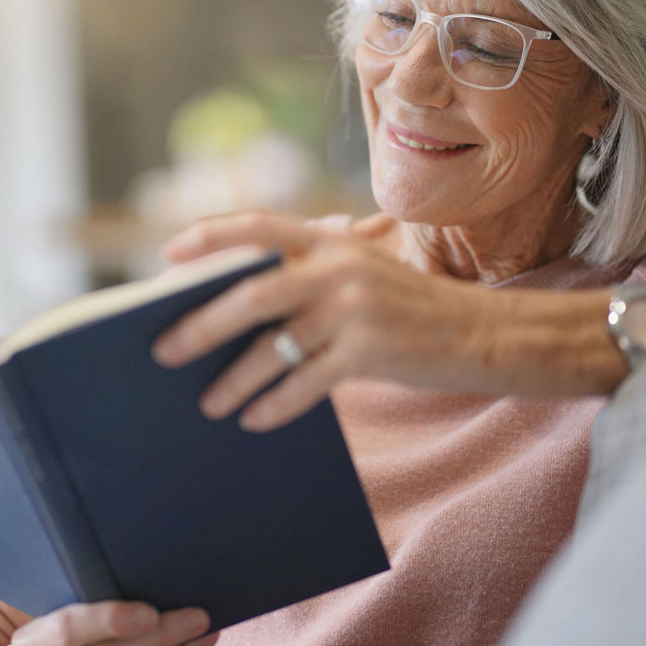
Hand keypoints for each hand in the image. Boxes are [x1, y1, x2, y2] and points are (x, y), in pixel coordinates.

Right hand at [5, 601, 218, 645]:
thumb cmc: (41, 638)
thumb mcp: (41, 612)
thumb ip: (75, 594)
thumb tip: (134, 557)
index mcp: (33, 642)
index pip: (68, 629)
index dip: (109, 621)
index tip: (149, 612)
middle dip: (159, 640)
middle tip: (199, 618)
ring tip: (206, 640)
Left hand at [151, 210, 502, 430]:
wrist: (481, 332)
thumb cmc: (405, 308)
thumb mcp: (358, 273)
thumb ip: (307, 278)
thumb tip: (229, 314)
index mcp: (329, 240)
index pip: (258, 225)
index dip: (209, 236)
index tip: (166, 255)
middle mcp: (338, 266)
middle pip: (252, 294)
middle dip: (201, 326)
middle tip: (164, 352)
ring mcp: (354, 307)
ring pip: (274, 347)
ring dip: (234, 381)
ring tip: (209, 403)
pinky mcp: (371, 349)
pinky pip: (305, 383)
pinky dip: (275, 405)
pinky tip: (254, 420)